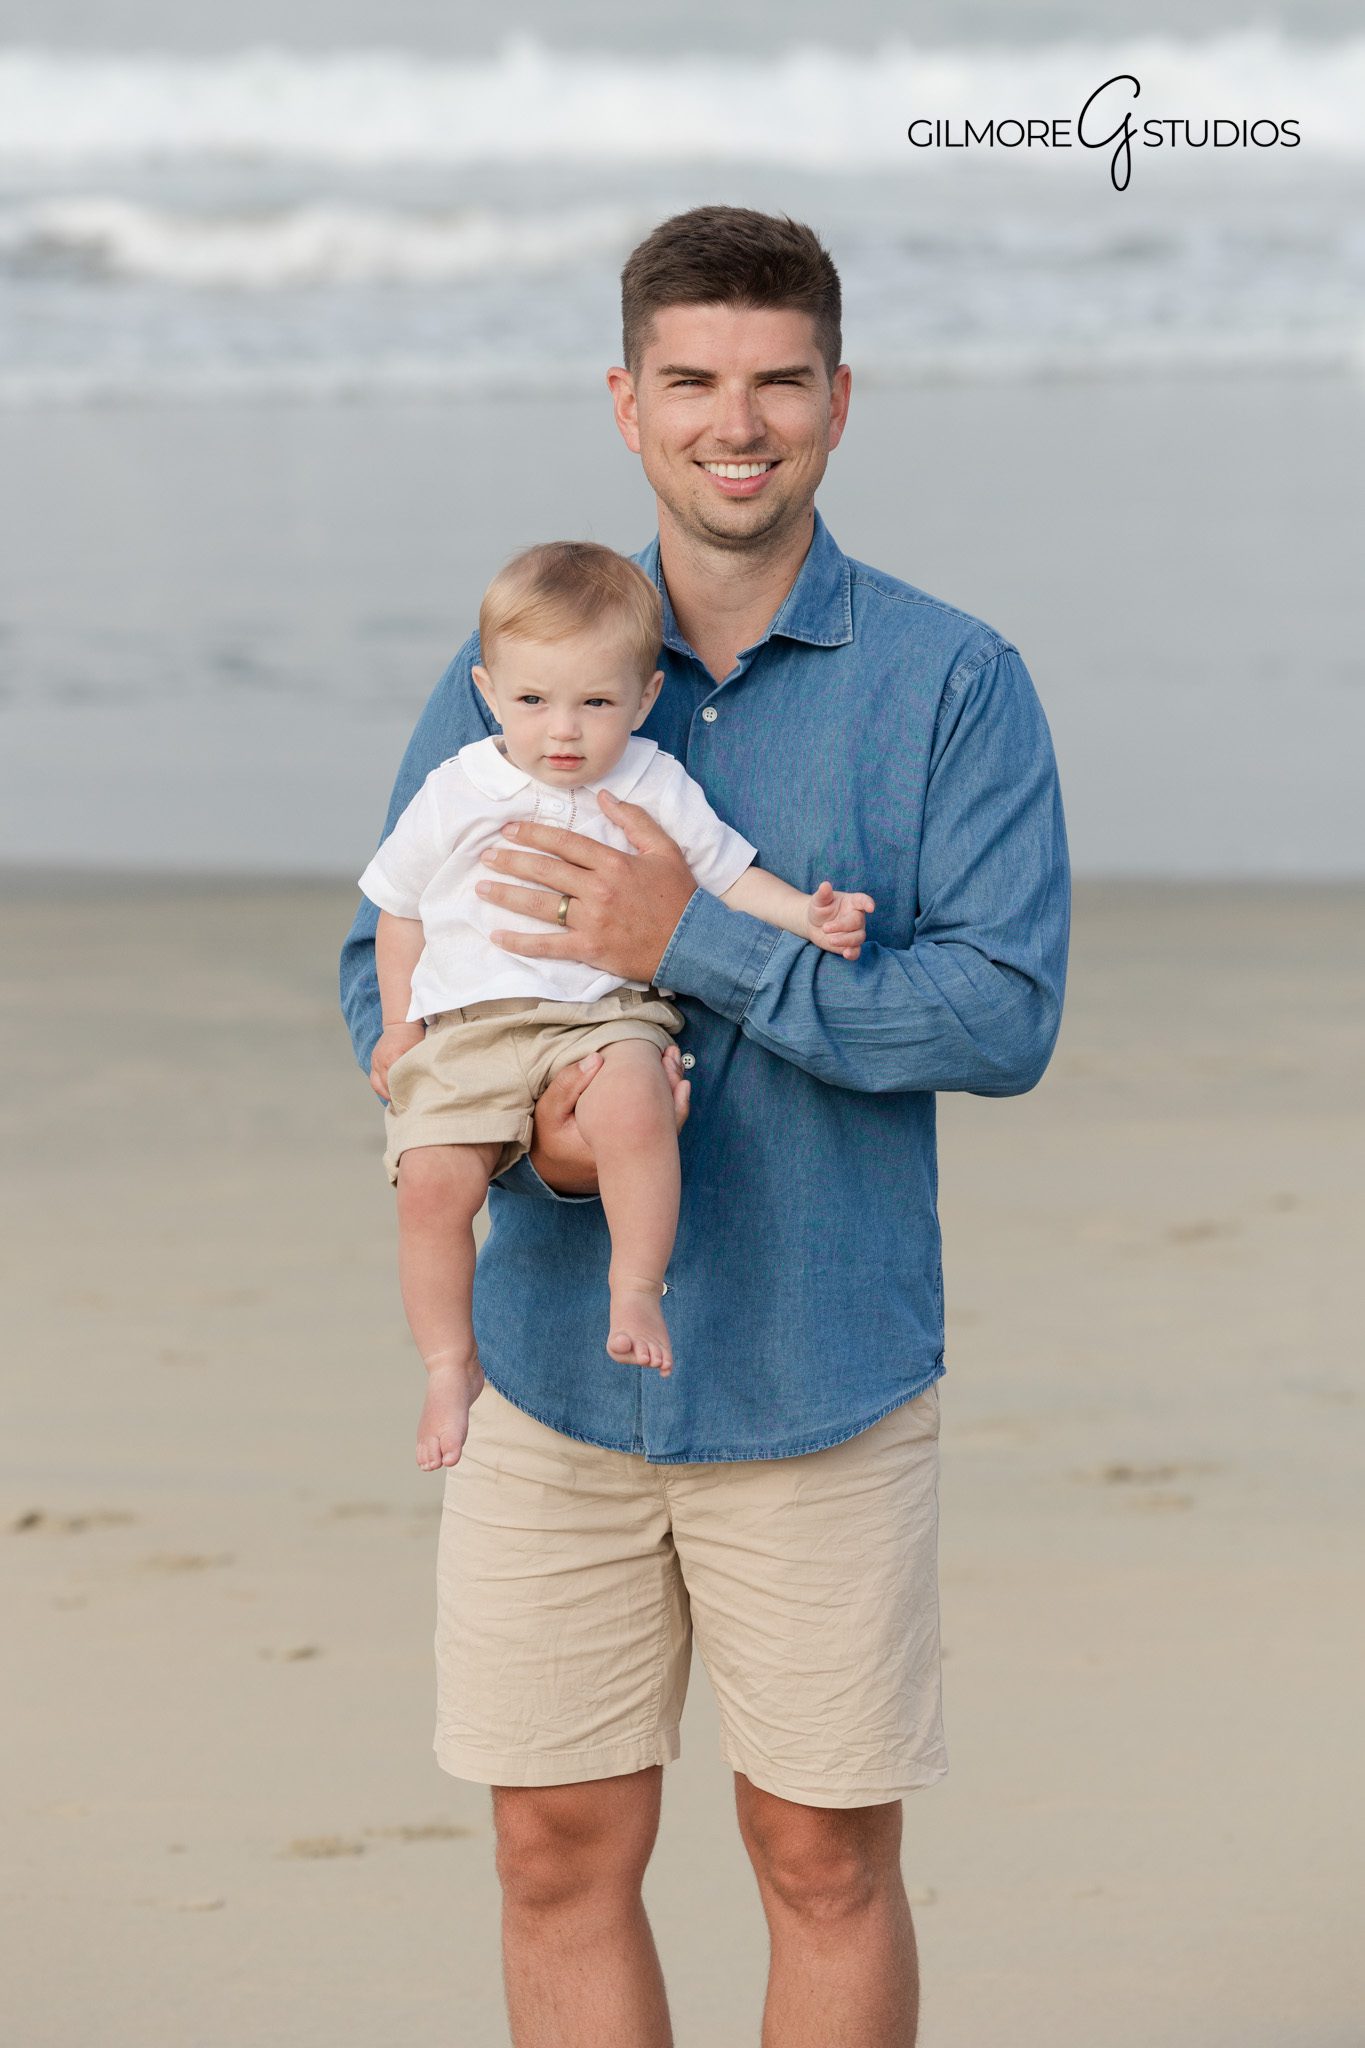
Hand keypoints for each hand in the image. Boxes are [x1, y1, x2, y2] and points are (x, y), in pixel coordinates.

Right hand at [369, 1021, 424, 1101]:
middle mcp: (381, 1061)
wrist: (400, 1023)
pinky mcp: (373, 1060)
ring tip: (396, 1100)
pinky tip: (390, 1091)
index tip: (410, 1104)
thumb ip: (418, 1068)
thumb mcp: (419, 1052)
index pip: (395, 1084)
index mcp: (393, 1059)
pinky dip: (381, 1087)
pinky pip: (374, 1079)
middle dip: (394, 1097)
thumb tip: (424, 1086)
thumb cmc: (414, 1036)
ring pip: (377, 1085)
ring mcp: (375, 1061)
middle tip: (404, 1105)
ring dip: (386, 1094)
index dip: (402, 1096)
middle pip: (384, 1088)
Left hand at [474, 791, 697, 984]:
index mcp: (614, 863)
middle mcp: (598, 890)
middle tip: (487, 856)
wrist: (694, 943)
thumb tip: (604, 796)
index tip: (510, 830)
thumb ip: (635, 820)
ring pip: (541, 905)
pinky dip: (521, 943)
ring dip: (507, 895)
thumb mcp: (665, 849)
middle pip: (546, 871)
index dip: (534, 834)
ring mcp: (592, 921)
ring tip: (482, 888)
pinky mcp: (590, 950)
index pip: (565, 843)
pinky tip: (498, 936)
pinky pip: (548, 946)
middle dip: (512, 861)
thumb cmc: (680, 896)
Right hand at [529, 1042, 691, 1195]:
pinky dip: (669, 1105)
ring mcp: (636, 1157)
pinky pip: (662, 1130)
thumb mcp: (549, 1110)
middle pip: (664, 1118)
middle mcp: (628, 1155)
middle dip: (672, 1082)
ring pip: (667, 1124)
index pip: (646, 1112)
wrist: (551, 1167)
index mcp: (608, 1143)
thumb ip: (569, 1084)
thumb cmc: (550, 1136)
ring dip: (673, 1092)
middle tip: (671, 1054)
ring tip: (673, 1061)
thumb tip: (597, 1058)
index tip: (659, 1055)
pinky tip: (674, 1084)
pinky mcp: (637, 1153)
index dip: (659, 1081)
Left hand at [806, 879, 875, 960]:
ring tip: (830, 940)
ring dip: (845, 940)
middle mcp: (857, 917)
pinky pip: (856, 951)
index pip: (863, 901)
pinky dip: (853, 954)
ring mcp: (854, 932)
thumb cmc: (819, 908)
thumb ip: (823, 894)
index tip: (871, 907)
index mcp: (852, 902)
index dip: (868, 903)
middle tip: (825, 927)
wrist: (813, 924)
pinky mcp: (850, 945)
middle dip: (842, 926)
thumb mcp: (819, 900)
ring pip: (858, 937)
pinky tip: (846, 954)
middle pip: (857, 922)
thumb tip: (825, 885)